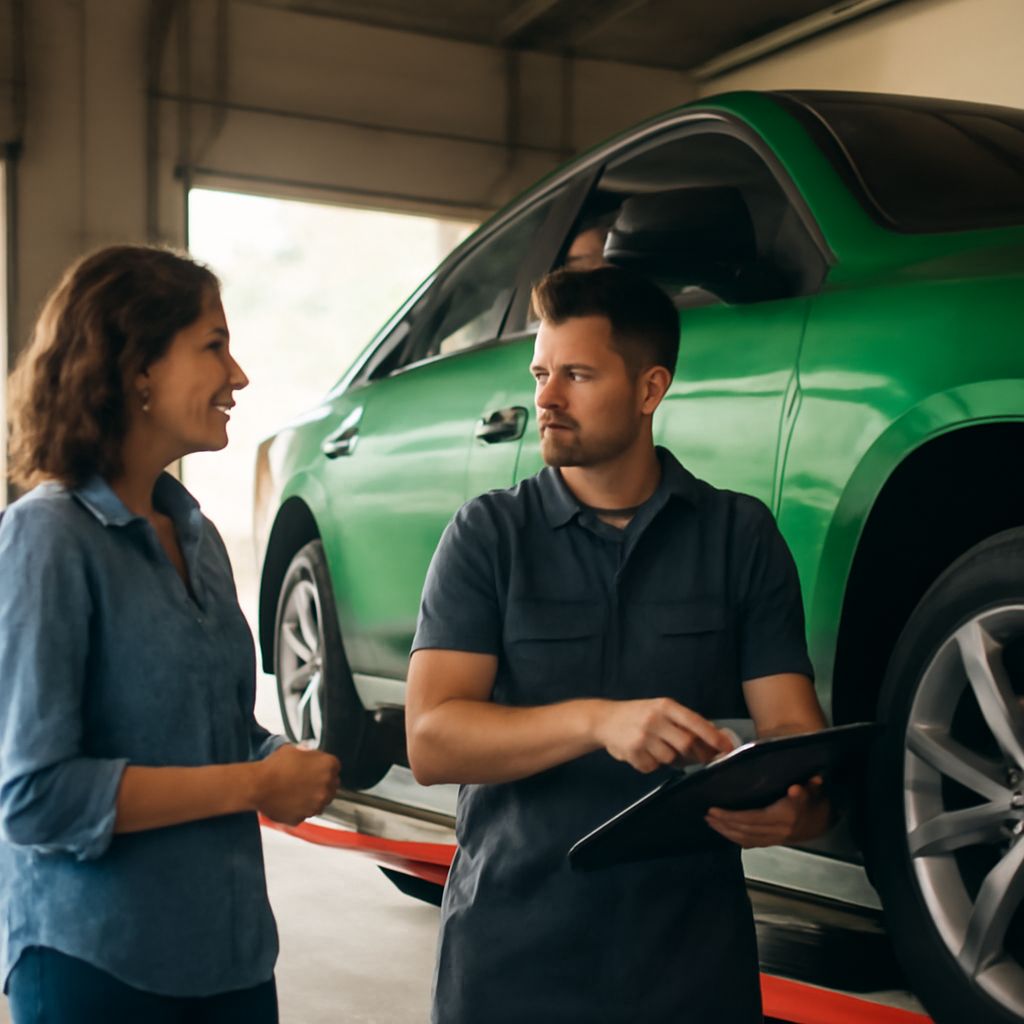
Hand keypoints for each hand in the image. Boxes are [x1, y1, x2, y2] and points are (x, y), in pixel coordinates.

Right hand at [253, 745, 340, 825]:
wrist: (258, 785)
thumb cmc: (274, 767)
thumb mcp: (294, 750)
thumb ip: (308, 754)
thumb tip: (309, 755)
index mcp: (328, 766)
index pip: (335, 768)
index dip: (324, 768)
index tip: (317, 769)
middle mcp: (326, 787)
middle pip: (331, 786)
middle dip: (321, 784)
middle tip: (305, 781)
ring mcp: (316, 804)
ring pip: (319, 803)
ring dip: (312, 798)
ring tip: (295, 792)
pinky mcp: (304, 817)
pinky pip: (305, 814)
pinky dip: (299, 810)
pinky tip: (288, 801)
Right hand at [593, 698, 733, 773]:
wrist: (604, 720)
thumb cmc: (638, 715)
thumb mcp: (660, 710)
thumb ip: (683, 722)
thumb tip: (713, 739)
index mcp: (665, 706)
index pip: (694, 722)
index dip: (713, 736)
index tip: (727, 748)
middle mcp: (654, 719)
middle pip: (686, 744)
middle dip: (698, 754)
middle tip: (703, 759)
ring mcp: (642, 737)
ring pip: (670, 758)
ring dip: (670, 759)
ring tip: (659, 749)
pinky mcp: (632, 753)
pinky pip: (653, 767)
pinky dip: (653, 764)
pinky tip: (644, 753)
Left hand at [705, 776, 829, 847]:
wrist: (820, 821)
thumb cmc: (811, 801)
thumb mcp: (812, 792)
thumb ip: (807, 788)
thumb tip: (797, 788)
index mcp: (783, 817)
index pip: (752, 819)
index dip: (732, 816)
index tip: (715, 810)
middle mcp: (778, 831)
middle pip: (746, 830)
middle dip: (724, 823)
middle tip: (707, 815)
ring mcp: (774, 839)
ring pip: (746, 839)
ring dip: (726, 832)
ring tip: (710, 822)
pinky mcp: (771, 842)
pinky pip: (750, 844)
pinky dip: (735, 839)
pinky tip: (723, 833)